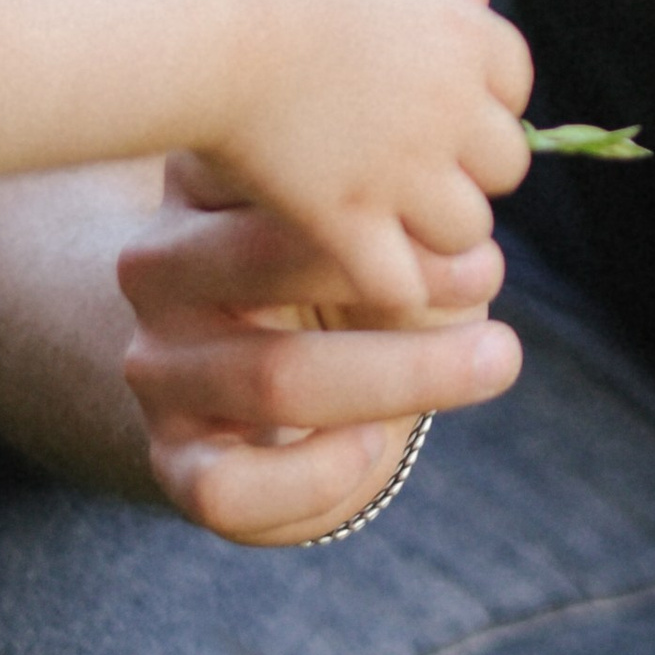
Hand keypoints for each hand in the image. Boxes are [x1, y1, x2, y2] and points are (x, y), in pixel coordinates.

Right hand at [119, 155, 520, 544]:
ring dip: (399, 373)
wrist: (286, 389)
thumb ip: (412, 229)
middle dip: (391, 274)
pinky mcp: (176, 460)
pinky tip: (371, 446)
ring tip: (495, 358)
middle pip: (262, 261)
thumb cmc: (351, 280)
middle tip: (489, 274)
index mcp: (202, 184)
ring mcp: (159, 367)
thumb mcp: (381, 234)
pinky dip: (311, 475)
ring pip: (271, 376)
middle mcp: (160, 269)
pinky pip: (229, 485)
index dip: (372, 189)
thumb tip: (472, 252)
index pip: (267, 169)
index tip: (465, 208)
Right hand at [205, 0, 533, 313]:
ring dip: (436, 235)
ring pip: (467, 231)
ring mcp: (399, 170)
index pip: (515, 86)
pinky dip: (392, 285)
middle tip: (416, 177)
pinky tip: (362, 268)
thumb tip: (480, 3)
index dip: (479, 104)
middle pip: (505, 165)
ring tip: (392, 226)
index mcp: (462, 35)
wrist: (202, 33)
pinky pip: (405, 284)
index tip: (437, 115)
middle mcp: (448, 105)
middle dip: (467, 172)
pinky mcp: (346, 222)